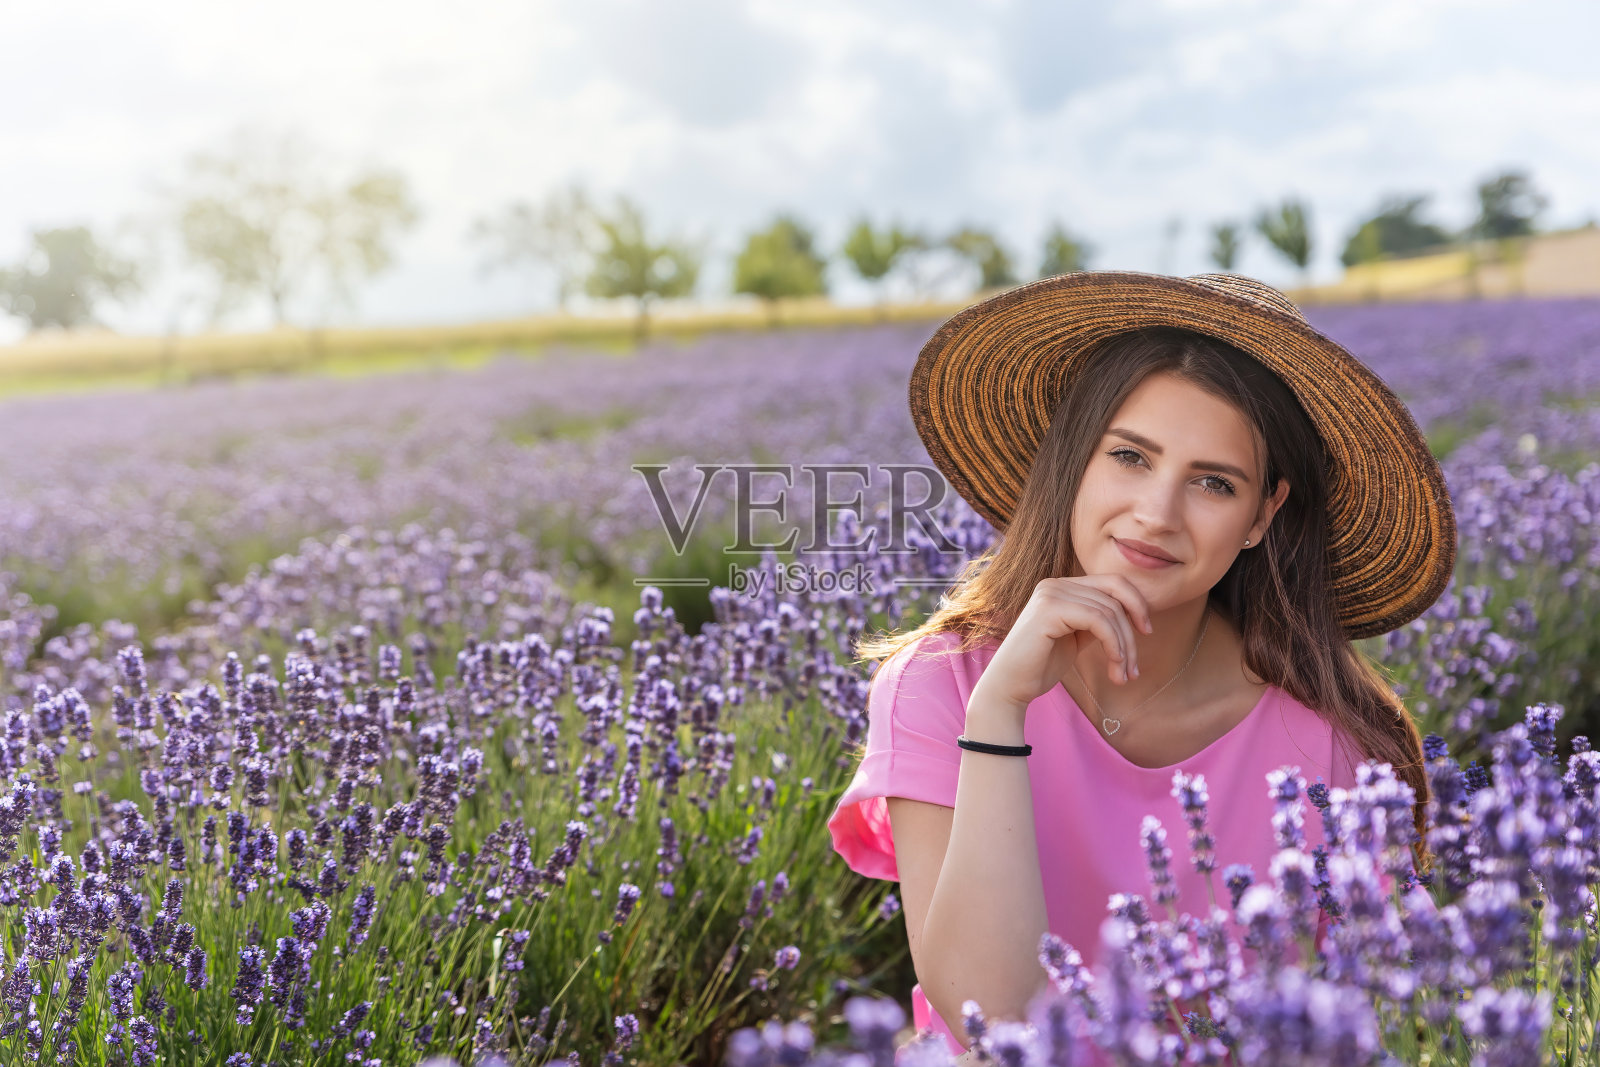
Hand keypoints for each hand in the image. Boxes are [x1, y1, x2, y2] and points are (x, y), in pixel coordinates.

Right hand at [970, 575, 1153, 715]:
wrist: (1010, 687)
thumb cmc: (1041, 665)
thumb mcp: (1078, 636)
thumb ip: (1099, 620)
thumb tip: (1136, 614)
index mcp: (1061, 586)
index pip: (1112, 582)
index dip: (1136, 603)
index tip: (1146, 631)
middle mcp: (1054, 583)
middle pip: (1115, 596)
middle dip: (1132, 632)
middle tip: (1134, 667)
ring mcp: (1050, 594)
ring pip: (1109, 611)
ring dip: (1124, 648)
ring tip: (1123, 675)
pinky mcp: (1049, 609)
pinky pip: (1098, 621)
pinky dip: (1113, 644)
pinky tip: (1114, 666)